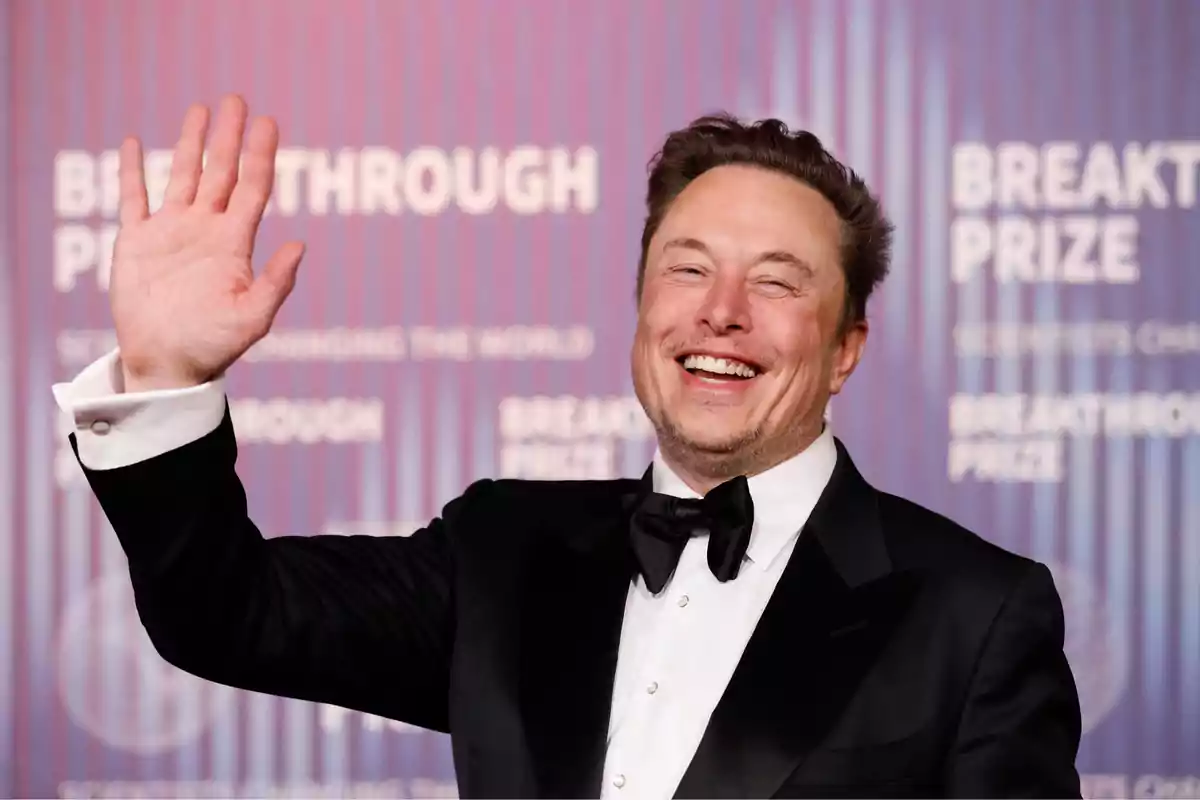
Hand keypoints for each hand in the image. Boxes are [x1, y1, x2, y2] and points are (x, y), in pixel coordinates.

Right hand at [110, 94, 304, 390]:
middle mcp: (206, 230)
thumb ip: (277, 282)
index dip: (261, 155)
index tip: (269, 122)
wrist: (167, 365)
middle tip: (237, 99)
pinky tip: (132, 143)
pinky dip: (131, 171)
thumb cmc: (213, 347)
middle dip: (229, 137)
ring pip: (182, 175)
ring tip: (200, 109)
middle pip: (221, 172)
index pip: (253, 188)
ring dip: (190, 143)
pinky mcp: (137, 242)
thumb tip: (301, 244)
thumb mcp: (252, 318)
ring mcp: (171, 233)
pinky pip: (133, 198)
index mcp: (234, 243)